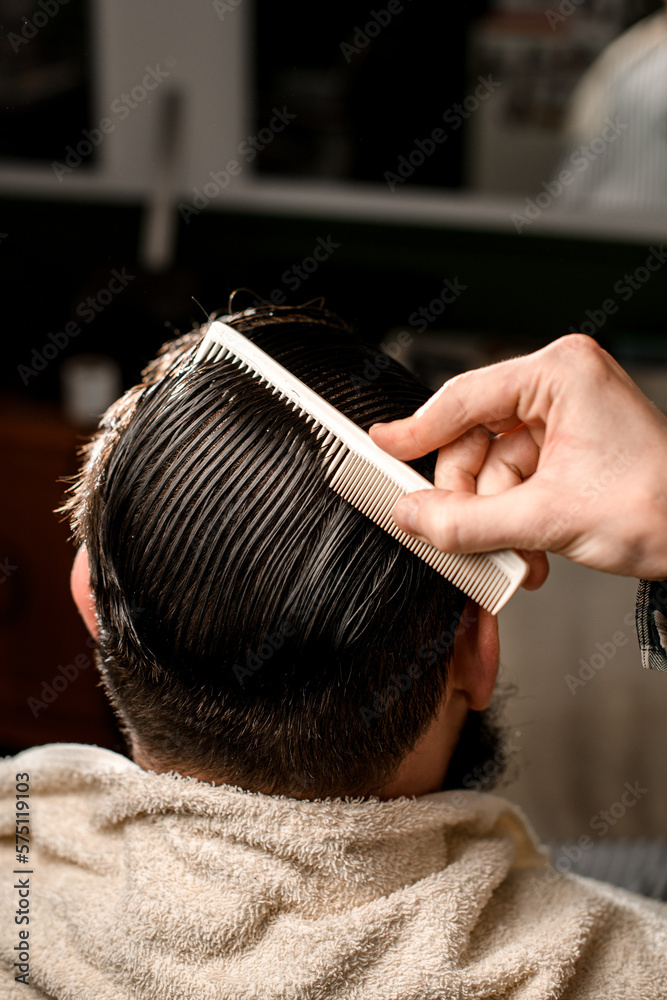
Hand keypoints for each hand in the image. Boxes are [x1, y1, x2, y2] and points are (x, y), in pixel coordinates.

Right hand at [370, 335, 666, 583]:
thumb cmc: (663, 506)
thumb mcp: (549, 518)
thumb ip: (468, 521)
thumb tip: (413, 516)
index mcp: (560, 374)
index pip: (465, 398)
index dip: (417, 430)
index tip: (382, 447)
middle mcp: (561, 387)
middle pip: (475, 442)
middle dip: (470, 500)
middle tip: (458, 537)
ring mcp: (566, 419)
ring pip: (493, 470)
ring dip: (496, 521)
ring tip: (517, 556)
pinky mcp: (570, 450)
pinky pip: (517, 484)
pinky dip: (515, 521)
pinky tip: (530, 549)